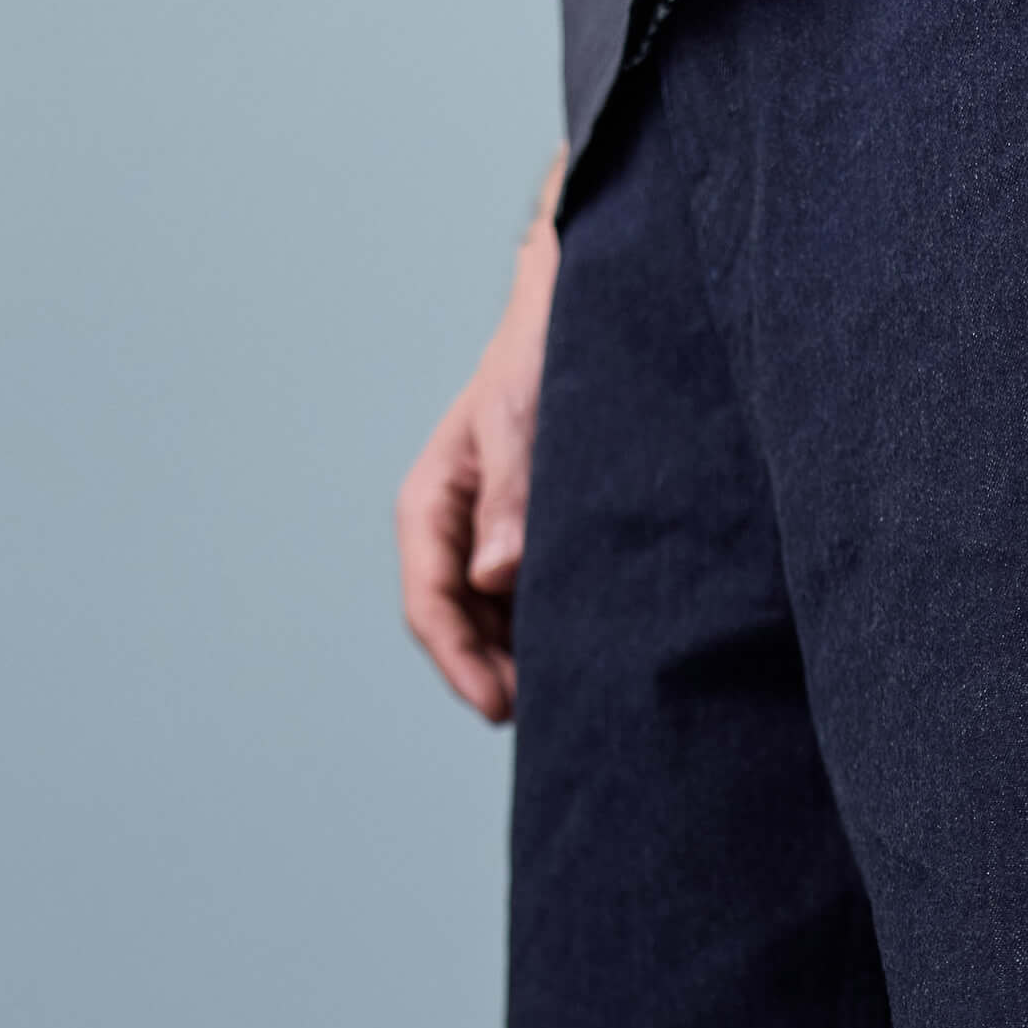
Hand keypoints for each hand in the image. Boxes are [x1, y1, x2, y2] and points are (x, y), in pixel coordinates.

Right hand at [395, 152, 565, 719]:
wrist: (592, 309)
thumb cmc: (545, 354)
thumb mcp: (524, 419)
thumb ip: (513, 497)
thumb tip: (497, 577)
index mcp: (434, 503)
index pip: (431, 603)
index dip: (461, 664)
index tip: (503, 709)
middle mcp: (461, 532)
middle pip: (465, 631)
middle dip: (501, 678)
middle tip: (560, 718)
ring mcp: (499, 543)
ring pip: (502, 629)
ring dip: (532, 664)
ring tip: (584, 696)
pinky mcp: (541, 546)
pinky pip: (538, 609)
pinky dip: (557, 637)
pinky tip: (597, 657)